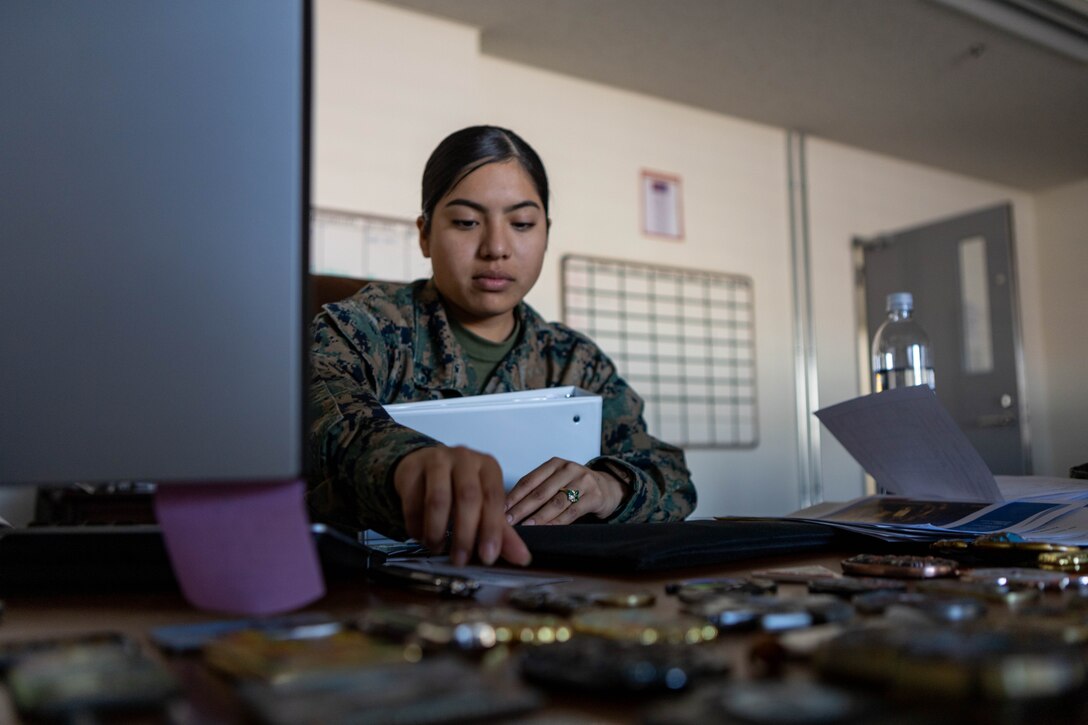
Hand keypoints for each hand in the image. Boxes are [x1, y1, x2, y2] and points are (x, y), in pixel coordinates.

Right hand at [393, 445, 530, 566]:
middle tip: (460, 560)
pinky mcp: (411, 468)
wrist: (424, 466)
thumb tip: (522, 558)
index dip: (491, 529)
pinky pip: (413, 501)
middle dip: (464, 534)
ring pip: (438, 499)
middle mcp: (464, 458)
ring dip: (437, 530)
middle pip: (468, 497)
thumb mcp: (483, 504)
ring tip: (437, 547)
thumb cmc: (459, 487)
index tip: (488, 557)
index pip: (493, 498)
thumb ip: (501, 532)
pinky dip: (416, 525)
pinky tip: (421, 536)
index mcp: (488, 467)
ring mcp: (436, 460)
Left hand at [504, 458, 624, 525]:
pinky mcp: (594, 496)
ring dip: (538, 517)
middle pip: (540, 491)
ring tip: (525, 527)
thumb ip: (538, 488)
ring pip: (555, 502)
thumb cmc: (576, 486)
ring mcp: (582, 482)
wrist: (608, 488)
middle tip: (507, 521)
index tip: (501, 509)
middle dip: (521, 508)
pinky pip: (571, 512)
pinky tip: (546, 529)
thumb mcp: (558, 480)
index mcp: (554, 464)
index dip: (513, 496)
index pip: (529, 480)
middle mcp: (568, 469)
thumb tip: (510, 507)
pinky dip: (557, 522)